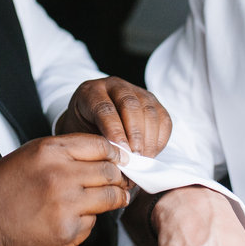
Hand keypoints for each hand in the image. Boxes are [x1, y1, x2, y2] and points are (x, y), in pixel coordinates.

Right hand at [0, 133, 129, 245]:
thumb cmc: (0, 189)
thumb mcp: (30, 154)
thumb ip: (66, 152)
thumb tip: (105, 155)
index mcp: (50, 151)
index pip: (101, 146)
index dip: (115, 153)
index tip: (120, 160)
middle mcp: (60, 176)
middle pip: (110, 172)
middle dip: (117, 178)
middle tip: (117, 182)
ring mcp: (65, 207)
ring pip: (109, 199)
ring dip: (109, 200)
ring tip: (97, 201)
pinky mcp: (67, 234)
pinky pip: (91, 224)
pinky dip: (85, 222)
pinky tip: (65, 220)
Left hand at [55, 76, 171, 156]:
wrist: (90, 119)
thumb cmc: (84, 129)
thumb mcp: (81, 134)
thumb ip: (96, 142)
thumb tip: (116, 159)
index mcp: (90, 91)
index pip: (105, 108)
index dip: (115, 130)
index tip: (121, 151)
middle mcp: (114, 86)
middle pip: (130, 105)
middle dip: (135, 134)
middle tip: (135, 157)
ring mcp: (136, 91)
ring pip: (149, 110)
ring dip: (149, 138)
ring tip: (143, 159)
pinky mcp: (152, 101)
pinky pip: (163, 118)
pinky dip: (160, 138)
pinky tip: (152, 152)